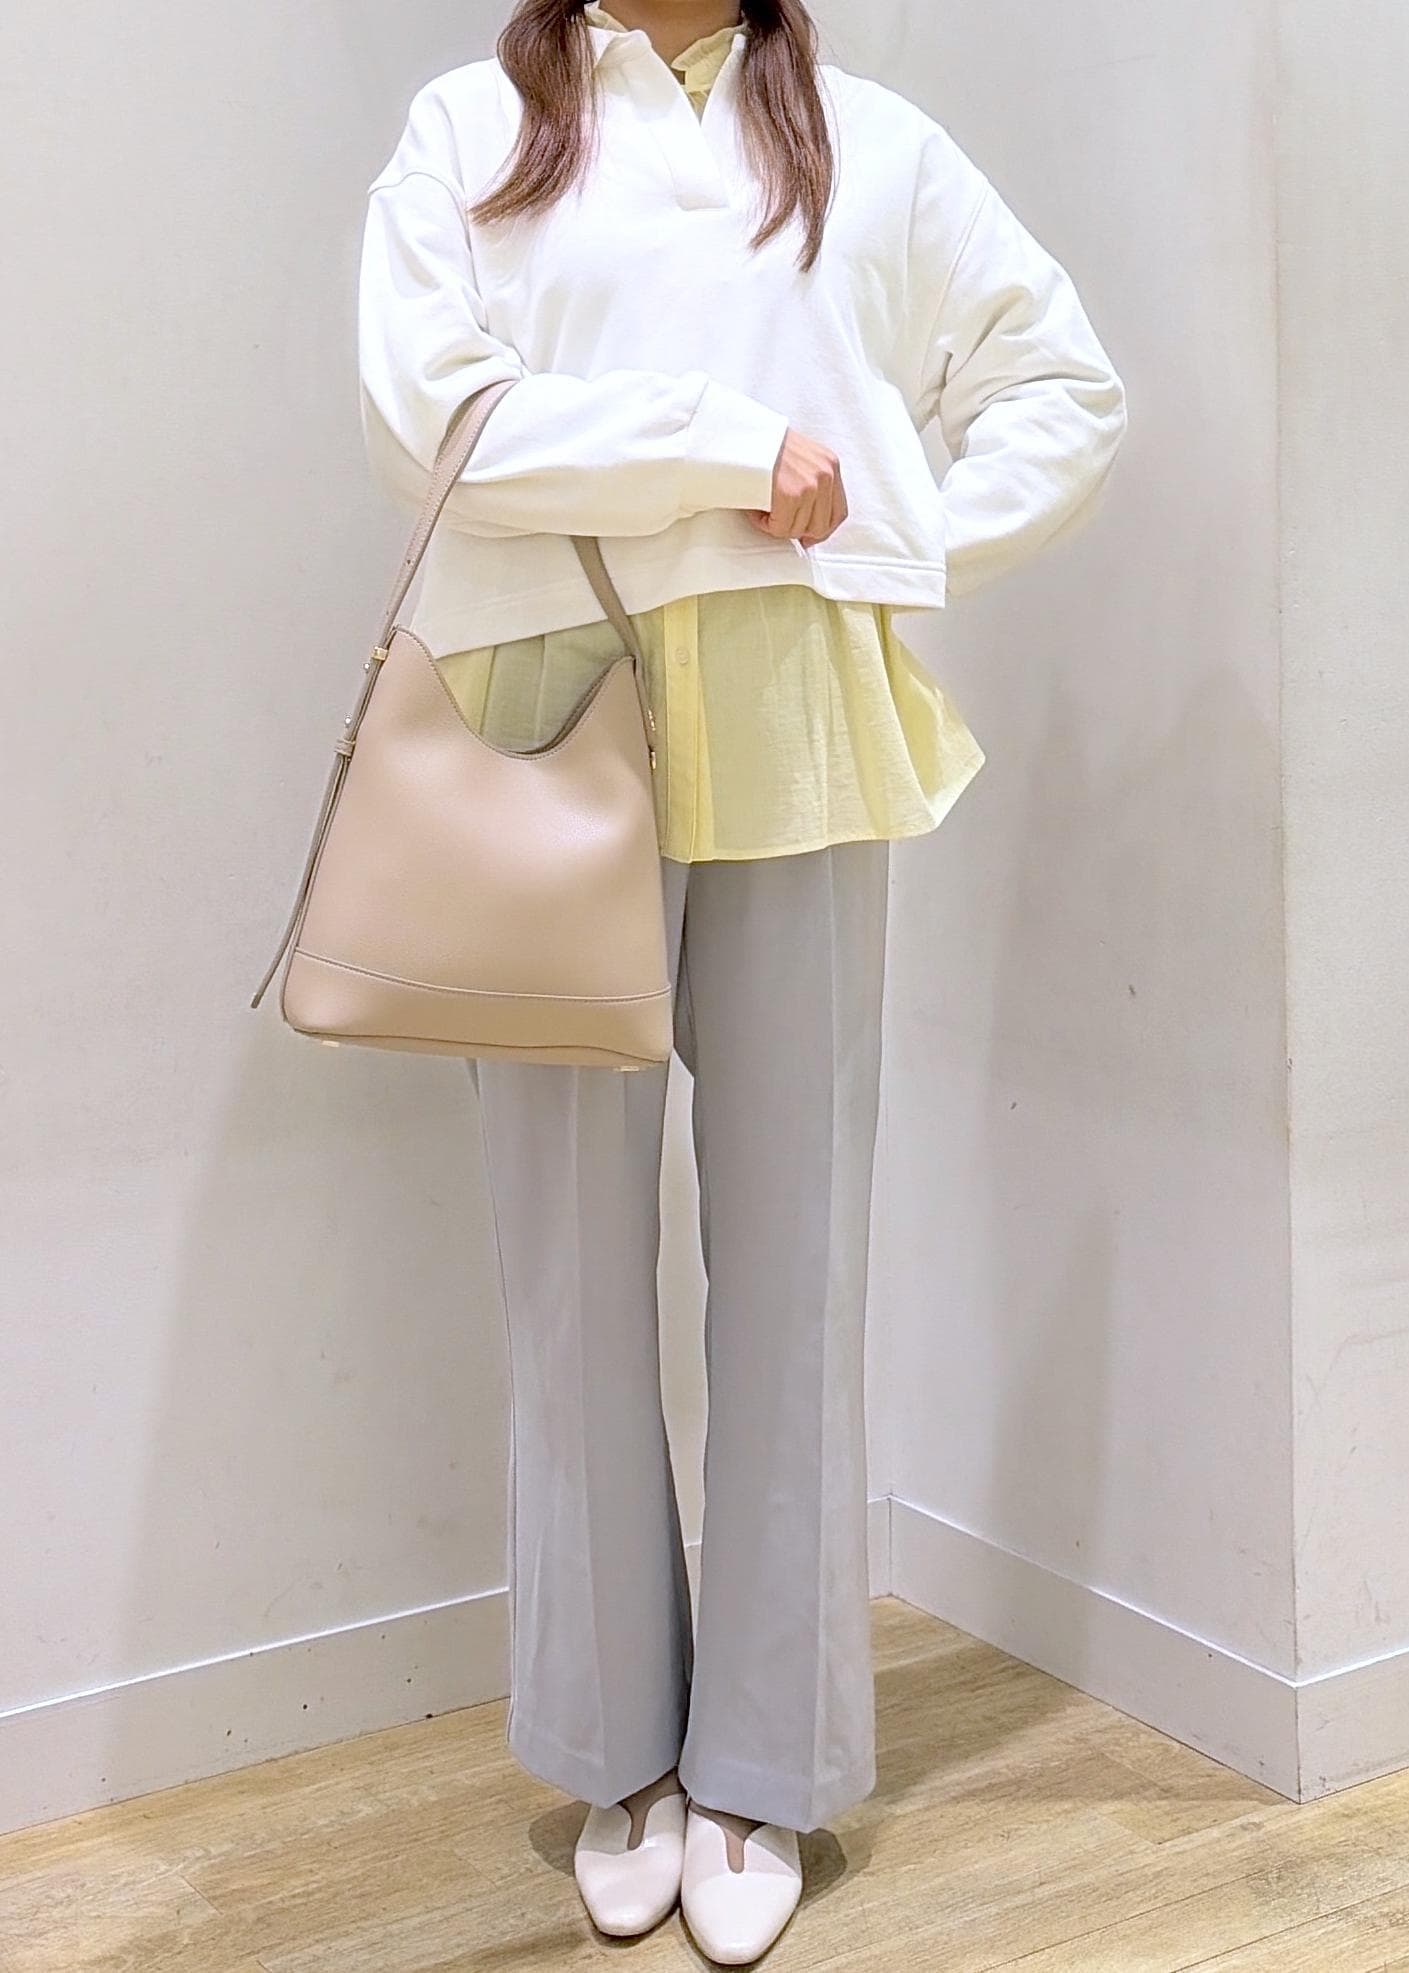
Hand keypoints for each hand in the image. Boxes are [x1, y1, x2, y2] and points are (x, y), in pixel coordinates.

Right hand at [745, 428, 847, 547]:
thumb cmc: (765, 446)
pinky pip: (780, 528)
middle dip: (797, 530)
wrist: (744, 435)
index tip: (807, 537)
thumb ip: (813, 483)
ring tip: (762, 509)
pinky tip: (756, 510)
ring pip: (798, 530)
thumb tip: (811, 522)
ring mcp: (810, 485)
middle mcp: (825, 475)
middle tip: (778, 521)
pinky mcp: (791, 495)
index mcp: (830, 464)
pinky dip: (764, 524)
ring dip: (777, 525)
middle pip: (820, 527)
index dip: (823, 531)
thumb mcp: (802, 458)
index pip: (839, 512)